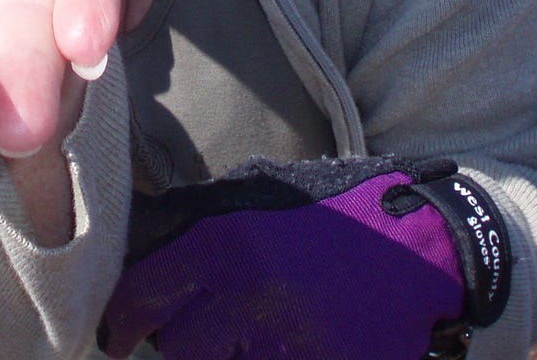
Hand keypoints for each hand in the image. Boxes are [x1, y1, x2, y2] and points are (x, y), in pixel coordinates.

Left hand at [99, 156, 511, 359]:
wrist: (420, 241)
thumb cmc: (330, 211)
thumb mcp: (254, 193)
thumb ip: (191, 217)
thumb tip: (136, 238)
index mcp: (224, 243)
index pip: (144, 296)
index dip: (123, 321)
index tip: (116, 336)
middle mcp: (249, 294)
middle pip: (178, 346)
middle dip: (180, 342)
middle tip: (194, 331)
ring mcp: (288, 341)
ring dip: (224, 354)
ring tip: (245, 333)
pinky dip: (267, 355)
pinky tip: (279, 341)